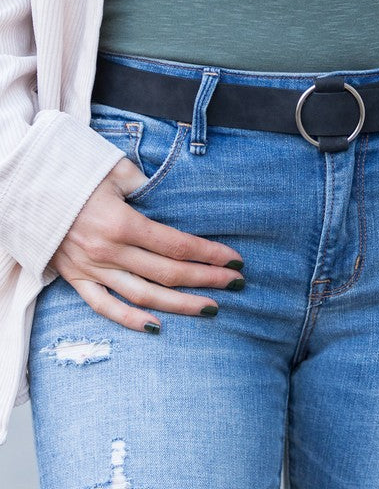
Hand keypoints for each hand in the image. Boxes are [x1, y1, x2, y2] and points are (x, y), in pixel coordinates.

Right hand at [47, 156, 244, 332]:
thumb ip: (146, 184)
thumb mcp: (114, 170)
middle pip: (167, 273)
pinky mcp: (75, 279)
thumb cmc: (73, 175)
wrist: (25, 188)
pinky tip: (157, 326)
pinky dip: (130, 320)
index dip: (209, 254)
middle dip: (206, 279)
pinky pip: (104, 307)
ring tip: (210, 309)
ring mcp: (91, 269)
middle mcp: (109, 251)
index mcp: (121, 223)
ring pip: (143, 296)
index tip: (234, 260)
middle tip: (235, 284)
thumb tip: (172, 193)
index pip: (176, 245)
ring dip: (180, 305)